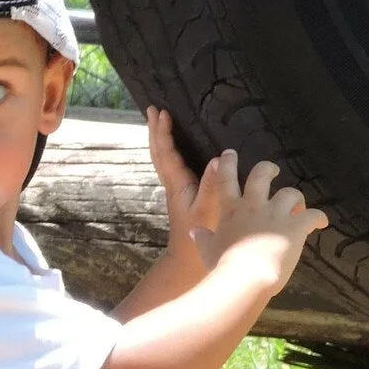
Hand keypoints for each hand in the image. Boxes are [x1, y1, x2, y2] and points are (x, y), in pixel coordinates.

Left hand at [146, 105, 222, 280]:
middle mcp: (173, 184)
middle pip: (159, 152)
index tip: (162, 112)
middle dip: (156, 130)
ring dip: (161, 138)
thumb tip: (216, 159)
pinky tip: (177, 147)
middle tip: (152, 109)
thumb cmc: (200, 236)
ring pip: (163, 158)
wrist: (187, 260)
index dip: (163, 132)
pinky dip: (170, 150)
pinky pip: (173, 165)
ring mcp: (176, 189)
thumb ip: (212, 185)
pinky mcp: (182, 194)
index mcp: (177, 184)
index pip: (166, 153)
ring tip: (161, 121)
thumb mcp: (208, 210)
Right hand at [197, 147, 327, 291]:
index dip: (227, 163)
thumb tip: (195, 232)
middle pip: (261, 174)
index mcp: (231, 210)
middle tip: (273, 171)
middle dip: (268, 169)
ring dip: (296, 198)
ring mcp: (276, 214)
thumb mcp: (208, 251)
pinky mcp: (295, 226)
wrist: (246, 277)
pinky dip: (318, 218)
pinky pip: (313, 215)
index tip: (229, 154)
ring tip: (298, 206)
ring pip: (291, 193)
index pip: (226, 179)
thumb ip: (203, 239)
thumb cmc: (223, 266)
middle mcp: (254, 205)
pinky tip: (321, 223)